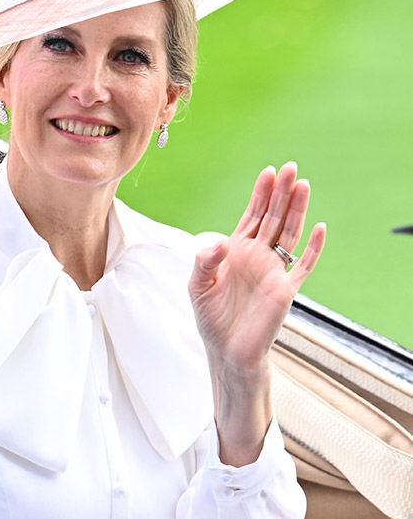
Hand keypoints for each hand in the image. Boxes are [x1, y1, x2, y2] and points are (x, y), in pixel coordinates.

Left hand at [189, 162, 325, 370]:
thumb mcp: (197, 286)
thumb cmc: (211, 319)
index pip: (251, 216)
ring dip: (296, 210)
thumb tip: (222, 242)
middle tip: (289, 168)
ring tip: (303, 185)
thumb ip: (204, 261)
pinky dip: (313, 248)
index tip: (267, 173)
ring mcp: (274, 271)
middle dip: (280, 193)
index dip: (260, 195)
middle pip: (273, 218)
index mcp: (236, 252)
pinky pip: (303, 266)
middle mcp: (257, 257)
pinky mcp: (286, 290)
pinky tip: (320, 227)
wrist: (227, 351)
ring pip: (289, 233)